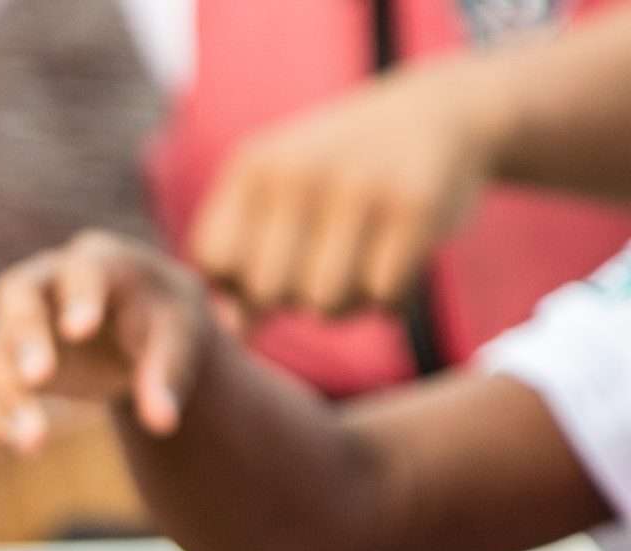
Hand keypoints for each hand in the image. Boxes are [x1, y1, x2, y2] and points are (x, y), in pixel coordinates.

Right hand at [0, 231, 228, 452]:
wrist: (138, 327)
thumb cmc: (162, 319)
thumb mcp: (181, 337)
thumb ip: (169, 374)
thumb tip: (161, 422)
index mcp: (97, 260)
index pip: (81, 270)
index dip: (78, 298)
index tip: (80, 331)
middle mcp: (46, 282)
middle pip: (16, 296)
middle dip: (25, 337)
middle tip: (39, 379)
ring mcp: (18, 323)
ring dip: (10, 396)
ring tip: (35, 442)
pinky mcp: (6, 363)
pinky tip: (19, 449)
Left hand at [189, 54, 509, 318]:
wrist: (440, 113)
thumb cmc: (337, 179)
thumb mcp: (274, 202)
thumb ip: (236, 268)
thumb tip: (232, 333)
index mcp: (253, 168)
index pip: (215, 264)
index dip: (241, 278)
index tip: (275, 257)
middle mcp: (299, 171)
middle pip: (269, 293)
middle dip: (293, 296)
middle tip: (324, 262)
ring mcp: (359, 186)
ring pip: (326, 304)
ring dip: (345, 303)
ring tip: (360, 263)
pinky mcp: (416, 207)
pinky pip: (384, 298)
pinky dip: (391, 296)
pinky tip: (398, 259)